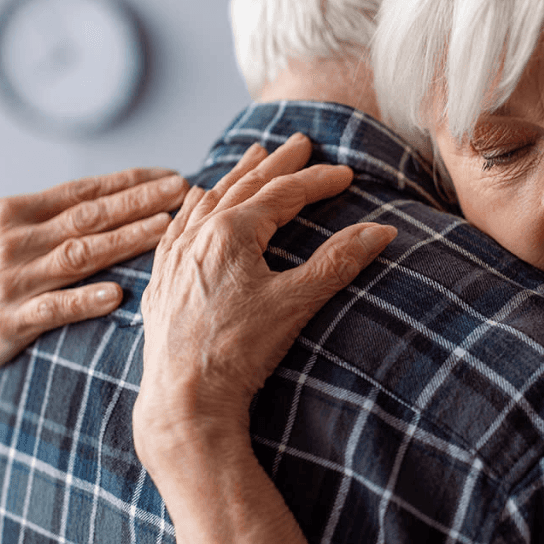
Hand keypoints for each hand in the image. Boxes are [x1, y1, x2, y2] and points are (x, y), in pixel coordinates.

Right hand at [0, 167, 188, 389]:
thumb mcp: (20, 236)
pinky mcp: (10, 321)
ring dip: (125, 240)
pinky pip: (54, 309)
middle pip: (89, 217)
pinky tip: (117, 294)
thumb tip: (127, 196)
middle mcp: (13, 241)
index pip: (83, 191)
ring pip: (79, 256)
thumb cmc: (3, 275)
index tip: (170, 175)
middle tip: (181, 191)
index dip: (130, 182)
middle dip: (139, 201)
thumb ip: (62, 218)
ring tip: (164, 228)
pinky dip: (86, 301)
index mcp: (16, 212)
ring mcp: (11, 280)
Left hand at [134, 135, 395, 464]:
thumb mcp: (296, 302)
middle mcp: (197, 235)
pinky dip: (195, 205)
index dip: (318, 181)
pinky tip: (195, 203)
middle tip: (299, 143)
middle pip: (244, 185)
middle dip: (276, 164)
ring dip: (235, 177)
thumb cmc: (238, 351)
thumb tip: (381, 231)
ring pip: (207, 200)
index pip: (283, 194)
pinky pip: (177, 225)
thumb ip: (338, 262)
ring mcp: (174, 256)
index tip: (346, 174)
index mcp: (231, 233)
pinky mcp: (162, 280)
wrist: (184, 400)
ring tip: (251, 157)